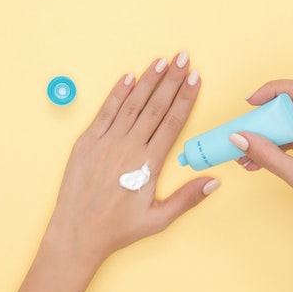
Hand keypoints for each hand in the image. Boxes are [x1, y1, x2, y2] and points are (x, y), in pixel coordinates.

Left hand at [44, 53, 218, 267]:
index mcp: (148, 164)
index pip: (172, 122)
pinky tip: (128, 77)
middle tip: (183, 58)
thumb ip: (187, 198)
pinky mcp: (86, 143)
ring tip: (162, 61)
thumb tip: (215, 181)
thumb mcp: (159, 219)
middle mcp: (127, 147)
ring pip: (131, 104)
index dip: (185, 98)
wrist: (77, 233)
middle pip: (155, 106)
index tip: (195, 79)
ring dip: (147, 81)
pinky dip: (117, 94)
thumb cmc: (118, 229)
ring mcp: (105, 142)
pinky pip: (104, 112)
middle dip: (171, 80)